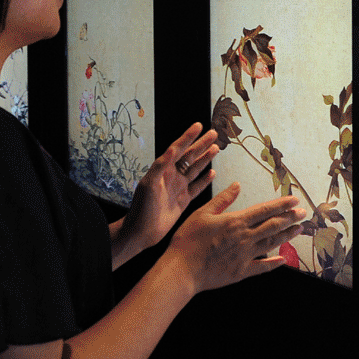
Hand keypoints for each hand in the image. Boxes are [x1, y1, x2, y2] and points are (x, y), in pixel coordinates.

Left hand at [125, 123, 219, 249]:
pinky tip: (212, 172)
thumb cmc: (142, 207)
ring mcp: (178, 188)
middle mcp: (172, 176)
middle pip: (190, 156)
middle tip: (214, 133)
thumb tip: (172, 149)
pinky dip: (205, 180)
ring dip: (205, 158)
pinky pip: (197, 187)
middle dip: (201, 145)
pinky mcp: (184, 200)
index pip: (178, 149)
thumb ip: (160, 166)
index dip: (188, 137)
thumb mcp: (148, 185)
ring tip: (216, 148)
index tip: (199, 126)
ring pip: (195, 169)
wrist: (142, 232)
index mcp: (163, 170)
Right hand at [166, 182, 305, 292]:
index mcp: (236, 221)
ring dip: (286, 236)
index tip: (294, 200)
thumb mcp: (202, 213)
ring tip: (298, 230)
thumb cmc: (188, 241)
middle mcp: (244, 237)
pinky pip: (262, 267)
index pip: (264, 210)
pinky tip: (283, 260)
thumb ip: (223, 200)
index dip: (281, 204)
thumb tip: (237, 185)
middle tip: (303, 213)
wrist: (181, 270)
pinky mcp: (241, 272)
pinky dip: (274, 263)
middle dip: (290, 218)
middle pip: (272, 226)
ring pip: (271, 243)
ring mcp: (244, 256)